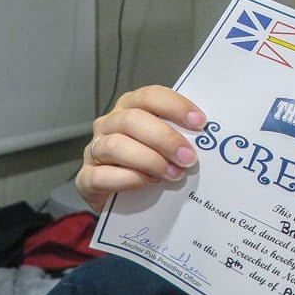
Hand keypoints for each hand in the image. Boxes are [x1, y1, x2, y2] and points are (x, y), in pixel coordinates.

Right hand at [75, 85, 206, 212]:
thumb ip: (180, 133)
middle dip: (165, 138)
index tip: (200, 122)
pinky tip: (150, 183)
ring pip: (116, 146)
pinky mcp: (86, 178)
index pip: (150, 95)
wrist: (124, 198)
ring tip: (174, 174)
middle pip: (133, 120)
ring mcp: (94, 149)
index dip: (175, 106)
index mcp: (131, 107)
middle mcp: (109, 124)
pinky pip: (102, 175)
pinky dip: (129, 179)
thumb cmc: (151, 161)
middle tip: (189, 158)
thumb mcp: (166, 143)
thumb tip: (209, 136)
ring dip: (150, 160)